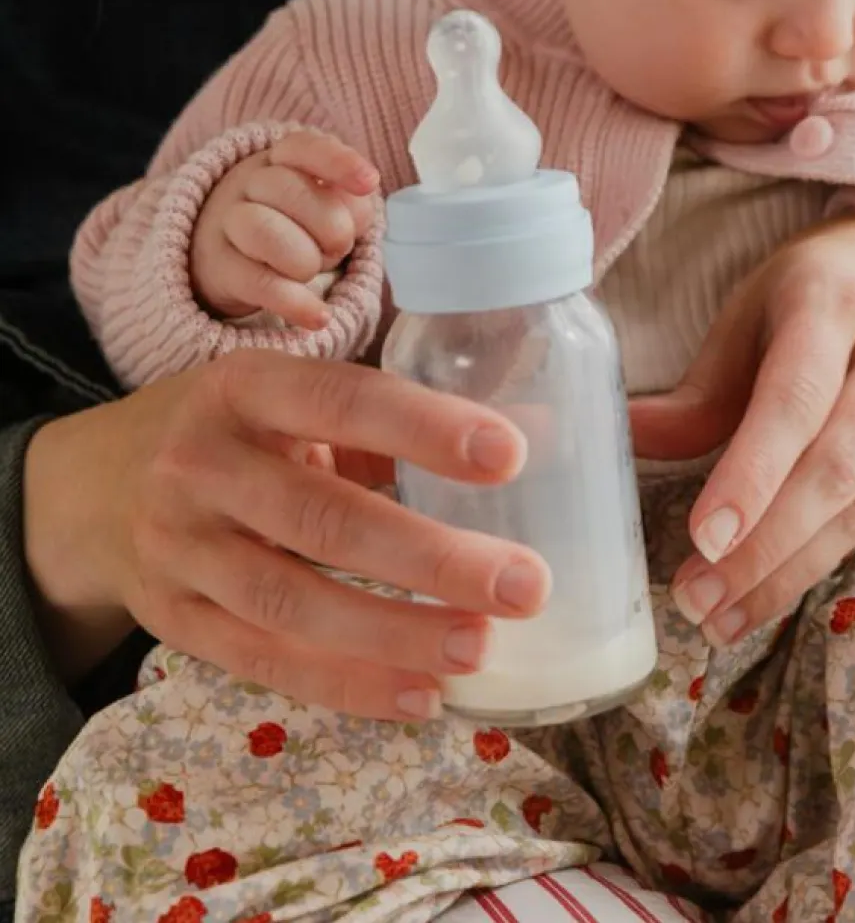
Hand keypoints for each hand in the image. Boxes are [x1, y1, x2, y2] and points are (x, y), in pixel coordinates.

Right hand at [24, 351, 548, 717]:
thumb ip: (388, 425)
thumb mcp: (285, 399)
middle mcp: (202, 464)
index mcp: (243, 387)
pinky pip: (263, 659)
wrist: (92, 488)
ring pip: (290, 601)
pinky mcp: (172, 619)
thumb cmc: (228, 433)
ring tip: (479, 648)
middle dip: (428, 556)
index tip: (511, 453)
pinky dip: (344, 684)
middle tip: (523, 583)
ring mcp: (179, 548)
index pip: (341, 400)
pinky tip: (418, 695)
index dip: (423, 427)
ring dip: (393, 633)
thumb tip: (533, 433)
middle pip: (320, 518)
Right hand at [190, 130, 378, 327]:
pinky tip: (319, 317)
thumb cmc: (293, 221)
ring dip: (305, 260)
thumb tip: (361, 208)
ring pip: (265, 232)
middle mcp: (249, 182)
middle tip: (337, 247)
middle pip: (290, 191)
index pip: (305, 147)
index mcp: (281, 158)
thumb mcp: (323, 203)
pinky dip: (295, 303)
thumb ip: (348, 201)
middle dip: (330, 227)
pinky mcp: (221, 269)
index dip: (339, 163)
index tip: (370, 183)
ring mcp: (228, 223)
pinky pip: (259, 283)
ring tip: (312, 272)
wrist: (225, 250)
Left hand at [630, 201, 854, 644]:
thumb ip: (701, 388)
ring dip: (788, 570)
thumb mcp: (752, 311)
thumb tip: (624, 439)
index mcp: (833, 301)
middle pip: (836, 464)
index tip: (702, 537)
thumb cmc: (820, 290)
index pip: (794, 398)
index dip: (750, 473)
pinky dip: (821, 560)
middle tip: (697, 598)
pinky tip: (767, 594)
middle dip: (764, 544)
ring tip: (719, 615)